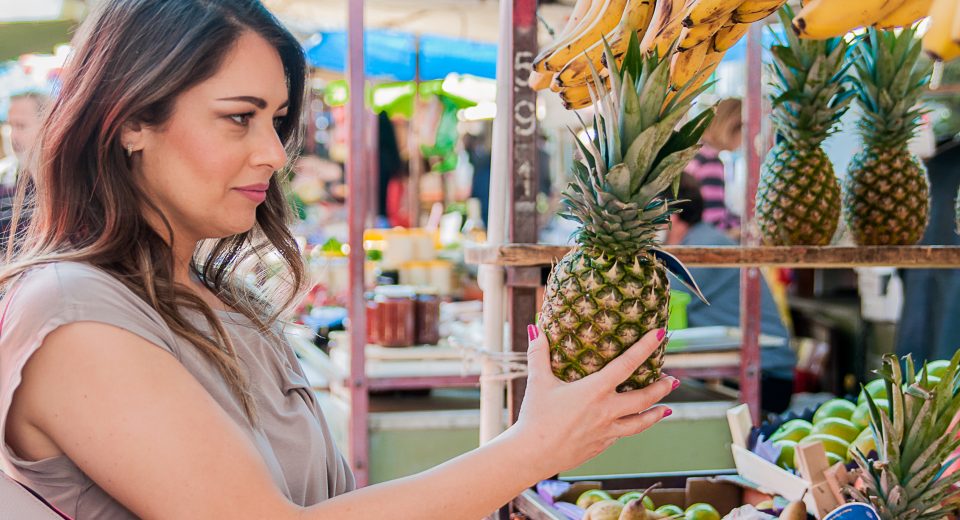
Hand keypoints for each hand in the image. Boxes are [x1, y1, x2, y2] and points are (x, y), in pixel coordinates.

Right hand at [511, 326, 676, 476]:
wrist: (533, 454)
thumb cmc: (535, 416)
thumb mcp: (537, 382)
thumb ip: (538, 354)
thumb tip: (535, 329)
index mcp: (595, 390)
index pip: (627, 364)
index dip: (645, 347)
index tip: (660, 334)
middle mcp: (606, 411)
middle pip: (644, 398)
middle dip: (661, 388)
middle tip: (673, 380)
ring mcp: (606, 431)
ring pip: (640, 422)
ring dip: (656, 414)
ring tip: (667, 408)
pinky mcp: (601, 446)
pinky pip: (621, 435)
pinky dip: (630, 427)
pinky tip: (631, 424)